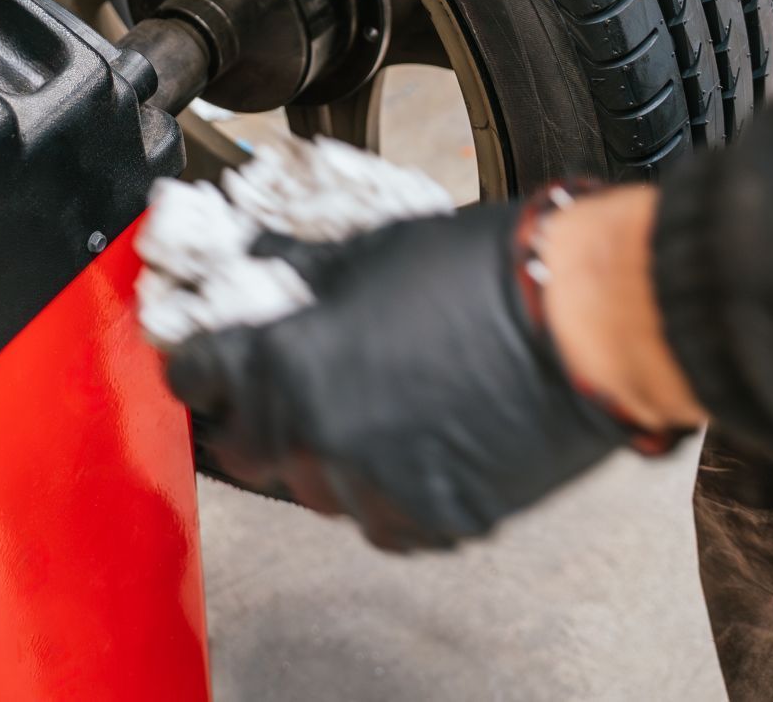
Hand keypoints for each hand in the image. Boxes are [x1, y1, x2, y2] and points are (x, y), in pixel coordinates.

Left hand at [163, 188, 697, 549]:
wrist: (579, 320)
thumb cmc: (476, 271)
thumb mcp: (360, 251)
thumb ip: (286, 271)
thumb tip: (240, 261)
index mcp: (287, 367)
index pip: (197, 380)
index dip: (193, 364)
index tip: (199, 355)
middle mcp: (318, 439)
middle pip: (243, 446)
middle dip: (243, 413)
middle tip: (263, 385)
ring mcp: (375, 490)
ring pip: (310, 487)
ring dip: (314, 451)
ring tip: (349, 406)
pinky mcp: (433, 520)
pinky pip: (379, 515)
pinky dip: (377, 484)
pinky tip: (400, 440)